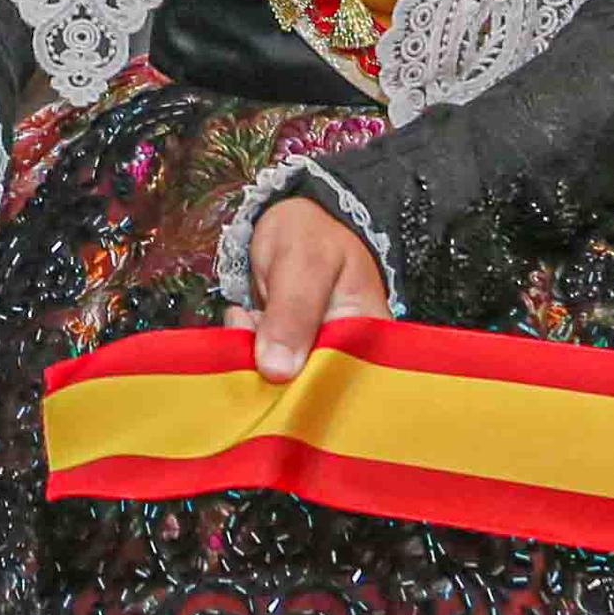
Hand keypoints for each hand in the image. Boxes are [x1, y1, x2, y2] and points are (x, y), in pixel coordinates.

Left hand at [228, 193, 388, 379]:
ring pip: (281, 385)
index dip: (308, 392)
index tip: (273, 375)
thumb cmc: (311, 234)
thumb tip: (277, 370)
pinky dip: (244, 351)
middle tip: (252, 336)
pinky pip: (262, 370)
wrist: (292, 220)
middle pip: (311, 394)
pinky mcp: (288, 357)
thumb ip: (293, 312)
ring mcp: (315, 359)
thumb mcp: (305, 263)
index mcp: (370, 340)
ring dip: (252, 362)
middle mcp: (347, 358)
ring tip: (249, 317)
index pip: (345, 387)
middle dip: (272, 377)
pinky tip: (243, 321)